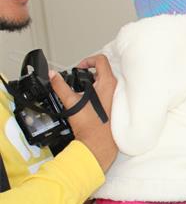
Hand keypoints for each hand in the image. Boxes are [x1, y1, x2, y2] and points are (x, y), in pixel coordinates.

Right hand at [50, 54, 117, 171]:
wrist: (98, 144)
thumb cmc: (91, 126)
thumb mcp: (71, 102)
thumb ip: (60, 86)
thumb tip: (53, 76)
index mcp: (108, 84)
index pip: (101, 60)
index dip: (88, 60)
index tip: (79, 67)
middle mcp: (115, 89)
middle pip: (103, 71)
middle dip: (88, 72)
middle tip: (78, 79)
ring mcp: (115, 98)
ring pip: (104, 82)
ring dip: (91, 83)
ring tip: (80, 91)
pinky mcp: (113, 106)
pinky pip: (105, 93)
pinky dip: (95, 92)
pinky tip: (86, 101)